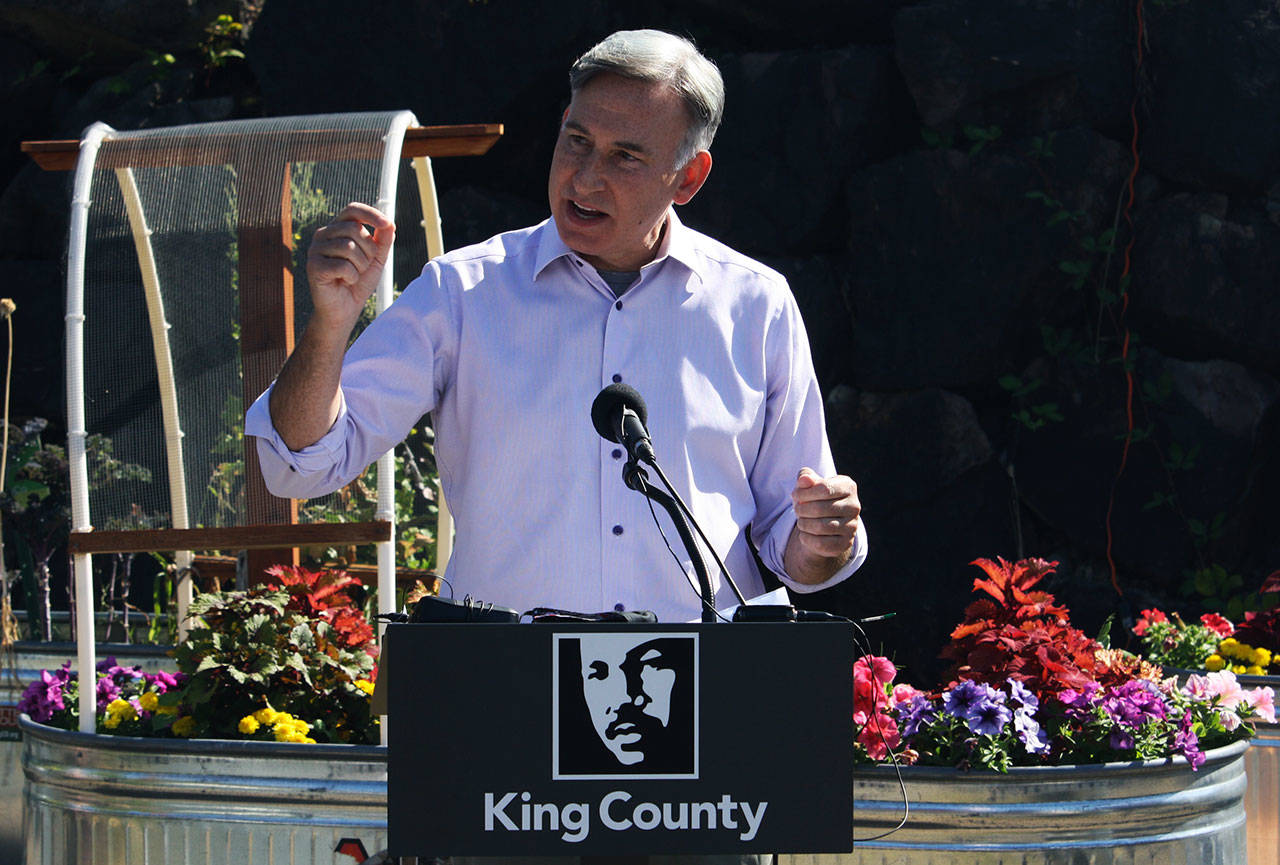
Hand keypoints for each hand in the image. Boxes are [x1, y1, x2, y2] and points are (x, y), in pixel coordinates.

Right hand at [306, 202, 395, 329]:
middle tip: (364, 266)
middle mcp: (323, 235)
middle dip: (368, 250)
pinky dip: (351, 276)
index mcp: (337, 229)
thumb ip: (382, 241)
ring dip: (360, 265)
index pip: (352, 210)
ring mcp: (315, 249)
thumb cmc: (358, 282)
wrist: (344, 309)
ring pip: (348, 247)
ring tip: (354, 275)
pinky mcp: (313, 266)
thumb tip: (389, 224)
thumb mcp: (375, 259)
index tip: (387, 224)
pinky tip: (345, 282)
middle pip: (354, 229)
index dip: (370, 214)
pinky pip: (342, 265)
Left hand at [784, 467, 861, 583]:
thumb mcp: (809, 484)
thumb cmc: (815, 498)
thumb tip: (804, 479)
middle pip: (820, 508)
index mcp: (848, 486)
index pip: (824, 488)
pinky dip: (806, 539)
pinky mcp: (845, 544)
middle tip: (797, 510)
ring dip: (803, 524)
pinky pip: (821, 544)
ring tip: (800, 521)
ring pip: (820, 527)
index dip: (804, 493)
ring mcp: (852, 526)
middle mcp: (854, 506)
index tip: (795, 495)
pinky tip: (804, 534)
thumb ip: (805, 477)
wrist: (824, 524)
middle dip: (801, 509)